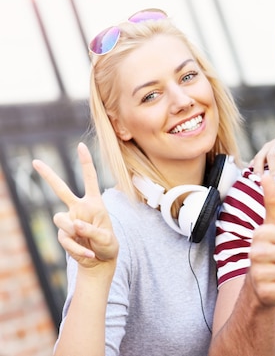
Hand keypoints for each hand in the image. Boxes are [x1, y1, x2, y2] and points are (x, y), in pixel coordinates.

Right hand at [32, 143, 117, 269]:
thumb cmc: (107, 245)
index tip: (80, 145)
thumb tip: (74, 225)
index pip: (89, 179)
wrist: (100, 260)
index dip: (85, 162)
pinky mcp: (64, 234)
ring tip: (86, 241)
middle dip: (48, 175)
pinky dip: (77, 248)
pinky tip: (88, 254)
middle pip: (61, 189)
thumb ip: (91, 230)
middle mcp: (79, 208)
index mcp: (94, 203)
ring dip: (72, 231)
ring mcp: (69, 221)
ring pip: (61, 219)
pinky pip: (65, 239)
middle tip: (35, 162)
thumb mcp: (107, 237)